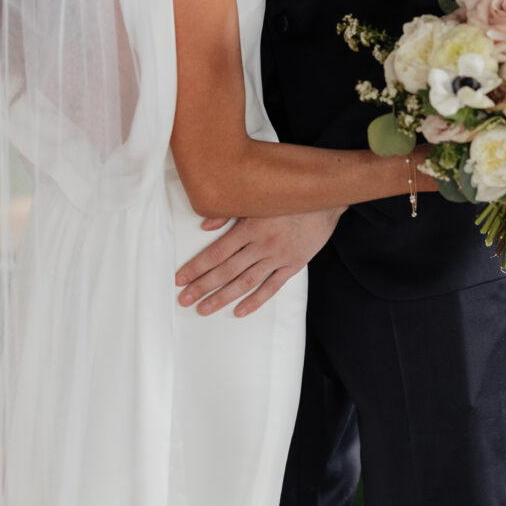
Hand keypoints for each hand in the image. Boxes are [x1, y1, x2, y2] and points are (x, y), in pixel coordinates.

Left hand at [175, 208, 342, 317]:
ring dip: (223, 297)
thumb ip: (229, 212)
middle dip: (203, 287)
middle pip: (227, 271)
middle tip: (184, 300)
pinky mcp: (293, 264)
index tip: (180, 279)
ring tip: (204, 309)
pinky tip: (239, 310)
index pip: (217, 253)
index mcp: (250, 227)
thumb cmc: (287, 195)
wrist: (325, 198)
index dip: (196, 267)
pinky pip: (272, 287)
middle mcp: (262, 245)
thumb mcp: (257, 197)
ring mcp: (278, 257)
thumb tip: (204, 226)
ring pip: (246, 282)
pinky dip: (255, 300)